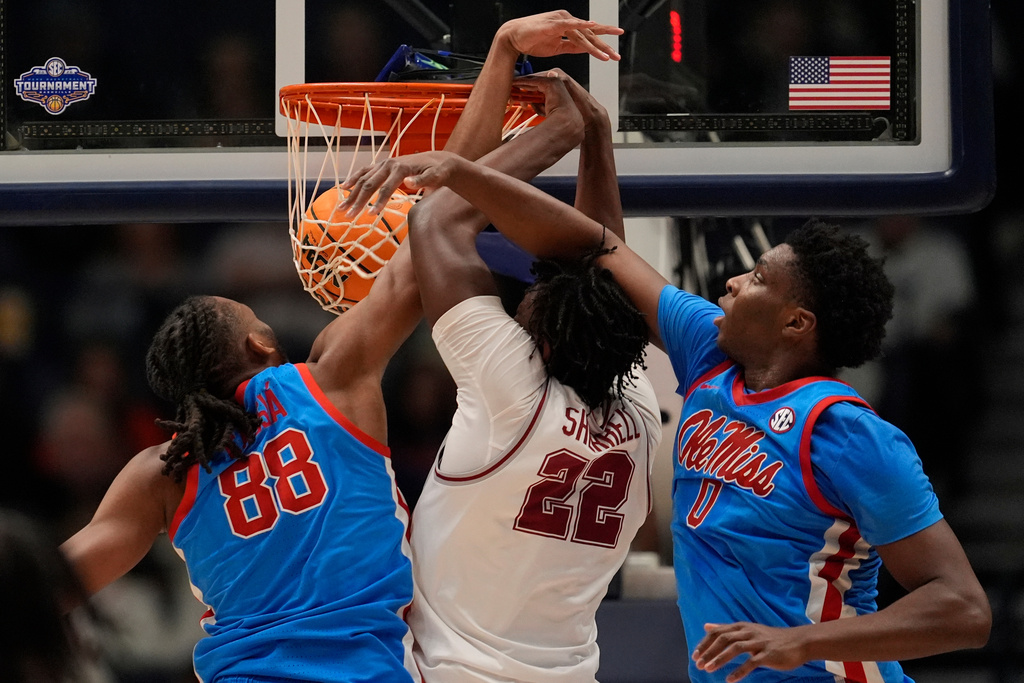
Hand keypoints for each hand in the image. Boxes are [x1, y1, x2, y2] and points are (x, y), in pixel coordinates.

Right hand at [339, 151, 460, 215]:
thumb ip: (424, 180)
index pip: (386, 188)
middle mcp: (389, 164)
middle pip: (370, 184)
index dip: (378, 202)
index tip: (371, 215)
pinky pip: (364, 171)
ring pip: (363, 178)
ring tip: (341, 208)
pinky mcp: (382, 165)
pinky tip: (344, 187)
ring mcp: (384, 164)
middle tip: (349, 216)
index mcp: (401, 168)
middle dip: (358, 200)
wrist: (437, 160)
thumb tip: (409, 182)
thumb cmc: (438, 171)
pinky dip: (353, 179)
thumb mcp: (436, 176)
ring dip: (351, 193)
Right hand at [497, 10, 621, 60]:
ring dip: (595, 46)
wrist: (513, 37)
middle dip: (605, 46)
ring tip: (607, 56)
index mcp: (569, 26)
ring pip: (583, 34)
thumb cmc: (532, 40)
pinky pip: (570, 24)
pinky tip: (592, 26)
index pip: (589, 35)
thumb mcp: (557, 47)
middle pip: (590, 34)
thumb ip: (571, 47)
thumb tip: (585, 49)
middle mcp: (568, 20)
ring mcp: (561, 20)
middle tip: (617, 56)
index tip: (614, 50)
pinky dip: (581, 24)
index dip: (603, 41)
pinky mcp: (553, 23)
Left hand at [518, 69, 607, 129]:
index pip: (535, 82)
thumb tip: (526, 104)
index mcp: (553, 82)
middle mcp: (554, 76)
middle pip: (532, 79)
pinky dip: (525, 82)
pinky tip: (516, 85)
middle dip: (520, 85)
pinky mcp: (554, 79)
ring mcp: (555, 76)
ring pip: (533, 78)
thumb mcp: (548, 108)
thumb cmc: (566, 115)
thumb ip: (539, 103)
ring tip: (510, 88)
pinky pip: (536, 80)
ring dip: (521, 83)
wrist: (575, 120)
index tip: (512, 91)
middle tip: (509, 89)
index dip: (523, 87)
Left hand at [693, 622, 806, 681]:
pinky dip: (739, 671)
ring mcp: (759, 643)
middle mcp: (748, 632)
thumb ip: (727, 629)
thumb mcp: (747, 630)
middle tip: (698, 664)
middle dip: (709, 651)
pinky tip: (730, 679)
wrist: (798, 642)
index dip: (705, 643)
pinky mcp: (768, 654)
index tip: (695, 655)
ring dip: (720, 659)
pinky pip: (752, 663)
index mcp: (741, 627)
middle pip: (724, 639)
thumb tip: (707, 626)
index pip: (718, 632)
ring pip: (736, 648)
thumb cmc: (770, 638)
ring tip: (709, 669)